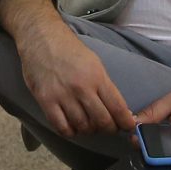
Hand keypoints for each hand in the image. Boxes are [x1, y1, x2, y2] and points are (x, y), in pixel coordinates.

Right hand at [15, 24, 134, 138]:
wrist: (41, 38)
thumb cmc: (69, 49)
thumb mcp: (94, 62)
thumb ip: (104, 85)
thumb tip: (116, 108)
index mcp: (97, 76)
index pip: (117, 106)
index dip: (126, 122)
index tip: (128, 126)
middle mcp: (81, 87)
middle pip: (102, 120)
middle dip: (109, 128)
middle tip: (108, 127)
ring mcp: (63, 95)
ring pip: (83, 126)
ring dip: (89, 130)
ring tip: (89, 125)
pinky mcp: (46, 100)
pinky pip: (62, 127)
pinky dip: (70, 132)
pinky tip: (72, 127)